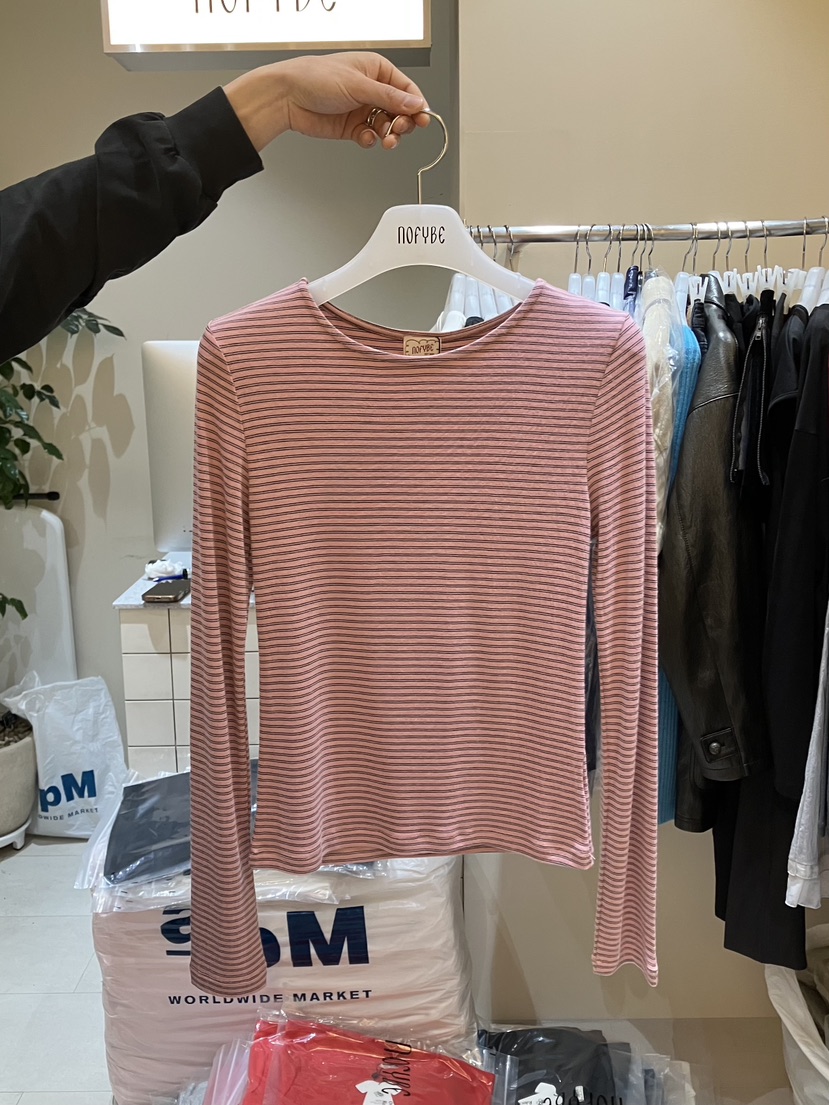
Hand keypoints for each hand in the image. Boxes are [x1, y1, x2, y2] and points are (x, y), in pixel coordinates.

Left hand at [224, 52, 429, 153]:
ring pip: (387, 126)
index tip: (423, 119)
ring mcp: (362, 109)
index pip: (406, 89)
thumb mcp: (358, 85)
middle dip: (402, 123)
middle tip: (399, 130)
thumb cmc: (316, 78)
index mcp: (376, 70)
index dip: (416, 106)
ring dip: (389, 135)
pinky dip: (371, 140)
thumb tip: (415, 104)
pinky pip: (370, 137)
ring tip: (385, 140)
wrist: (288, 97)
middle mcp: (372, 89)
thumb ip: (389, 98)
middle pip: (400, 111)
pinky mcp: (352, 127)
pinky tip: (365, 137)